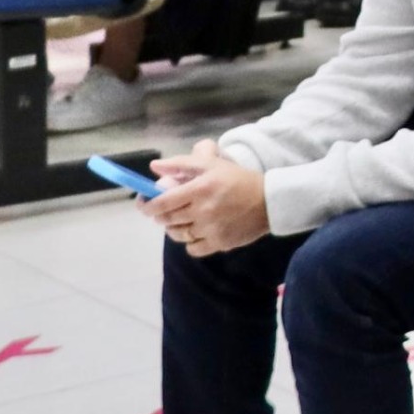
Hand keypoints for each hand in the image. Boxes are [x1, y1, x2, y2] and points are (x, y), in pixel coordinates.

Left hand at [143, 142, 272, 254]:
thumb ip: (181, 164)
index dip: (148, 205)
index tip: (144, 204)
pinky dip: (190, 242)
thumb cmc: (237, 179)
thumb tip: (154, 167)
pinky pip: (193, 249)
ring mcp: (211, 230)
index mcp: (199, 189)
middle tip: (165, 209)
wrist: (269, 201)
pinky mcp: (219, 243)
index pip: (162, 202)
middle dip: (160, 215)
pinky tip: (196, 233)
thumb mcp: (211, 164)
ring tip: (181, 220)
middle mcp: (202, 211)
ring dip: (173, 228)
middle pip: (167, 219)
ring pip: (178, 235)